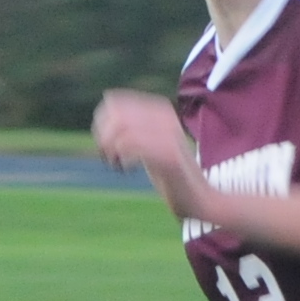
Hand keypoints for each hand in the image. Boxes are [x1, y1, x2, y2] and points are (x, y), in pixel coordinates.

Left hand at [91, 90, 216, 227]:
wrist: (199, 198)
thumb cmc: (170, 175)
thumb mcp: (149, 146)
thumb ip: (133, 130)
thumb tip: (101, 121)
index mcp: (160, 111)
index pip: (114, 102)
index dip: (100, 123)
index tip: (105, 144)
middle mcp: (165, 119)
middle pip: (114, 115)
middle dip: (102, 136)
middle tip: (108, 157)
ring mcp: (169, 136)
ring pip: (121, 129)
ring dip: (110, 149)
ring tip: (117, 164)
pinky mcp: (169, 157)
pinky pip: (134, 146)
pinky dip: (122, 159)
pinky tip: (127, 170)